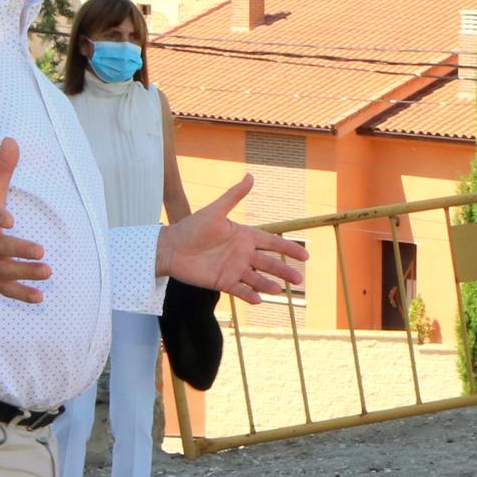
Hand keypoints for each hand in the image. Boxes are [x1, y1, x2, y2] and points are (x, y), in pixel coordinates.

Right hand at [0, 139, 50, 302]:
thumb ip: (2, 170)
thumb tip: (12, 140)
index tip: (8, 218)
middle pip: (1, 247)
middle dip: (18, 250)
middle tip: (40, 250)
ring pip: (7, 271)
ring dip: (26, 273)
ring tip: (47, 271)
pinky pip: (6, 291)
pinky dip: (21, 295)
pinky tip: (39, 297)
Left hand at [158, 177, 309, 302]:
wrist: (171, 247)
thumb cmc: (192, 227)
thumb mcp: (215, 210)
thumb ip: (234, 196)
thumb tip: (250, 176)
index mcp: (244, 236)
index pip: (272, 243)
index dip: (288, 249)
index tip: (305, 256)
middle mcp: (242, 254)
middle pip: (269, 263)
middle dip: (284, 271)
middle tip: (298, 279)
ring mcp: (234, 269)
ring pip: (257, 279)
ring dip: (268, 285)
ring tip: (278, 290)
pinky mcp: (223, 282)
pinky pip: (240, 290)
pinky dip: (249, 295)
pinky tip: (259, 300)